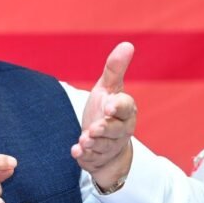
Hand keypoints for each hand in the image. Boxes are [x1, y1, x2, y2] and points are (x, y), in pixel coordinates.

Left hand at [71, 42, 136, 189]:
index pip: (126, 107)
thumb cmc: (108, 111)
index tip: (109, 105)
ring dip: (93, 143)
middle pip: (116, 130)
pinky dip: (84, 155)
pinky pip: (91, 158)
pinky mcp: (96, 157)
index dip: (119, 107)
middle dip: (105, 129)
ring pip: (104, 145)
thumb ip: (115, 69)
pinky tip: (76, 151)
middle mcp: (120, 129)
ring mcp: (109, 145)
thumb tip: (127, 44)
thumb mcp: (108, 89)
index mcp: (125, 111)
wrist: (107, 143)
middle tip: (93, 129)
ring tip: (84, 140)